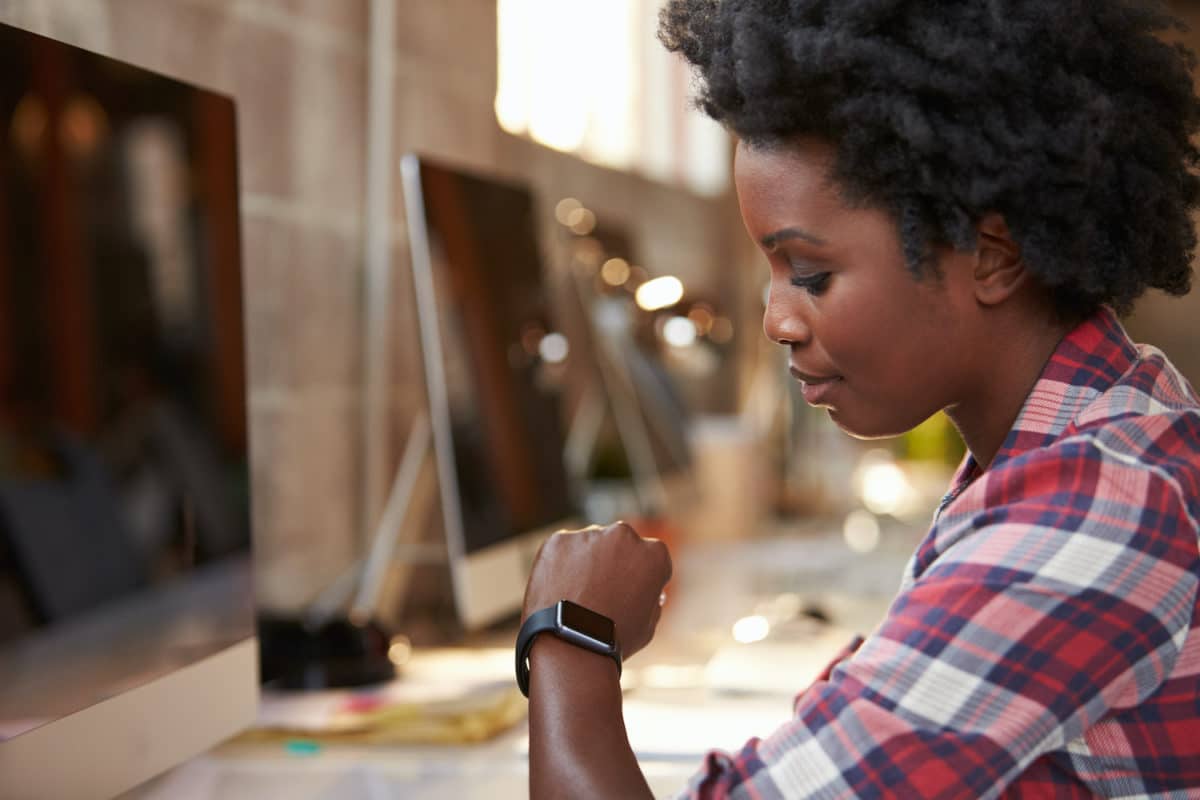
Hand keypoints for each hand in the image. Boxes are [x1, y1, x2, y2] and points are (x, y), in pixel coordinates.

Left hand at [523, 521, 671, 658]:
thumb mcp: (648, 624)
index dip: (640, 576)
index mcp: (654, 554)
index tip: (629, 591)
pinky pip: (562, 549)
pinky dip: (560, 564)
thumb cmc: (614, 641)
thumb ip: (651, 599)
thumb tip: (648, 591)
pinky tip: (559, 589)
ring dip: (586, 561)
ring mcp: (589, 535)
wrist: (570, 645)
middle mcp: (624, 535)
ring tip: (576, 595)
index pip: (650, 558)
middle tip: (600, 591)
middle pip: (620, 544)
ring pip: (589, 544)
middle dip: (613, 561)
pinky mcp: (559, 540)